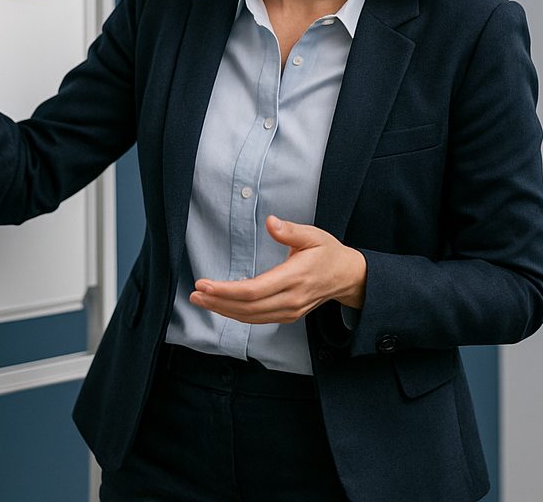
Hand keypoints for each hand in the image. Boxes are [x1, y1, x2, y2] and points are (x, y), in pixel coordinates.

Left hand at [189, 216, 366, 323]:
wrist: (347, 276)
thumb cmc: (328, 253)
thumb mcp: (313, 235)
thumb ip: (290, 231)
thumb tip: (270, 222)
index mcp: (296, 277)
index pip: (254, 290)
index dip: (226, 290)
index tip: (205, 284)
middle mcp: (292, 299)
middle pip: (248, 307)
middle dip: (218, 302)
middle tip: (195, 294)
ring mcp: (290, 310)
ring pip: (251, 317)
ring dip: (223, 310)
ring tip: (201, 301)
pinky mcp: (288, 316)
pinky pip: (258, 319)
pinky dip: (237, 314)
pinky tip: (222, 306)